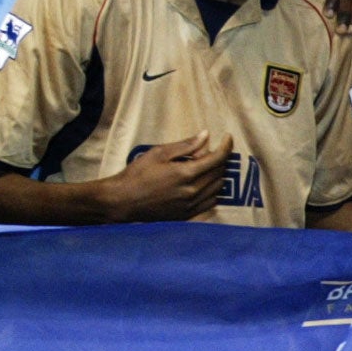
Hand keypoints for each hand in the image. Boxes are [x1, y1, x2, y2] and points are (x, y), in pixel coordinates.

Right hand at [103, 133, 234, 221]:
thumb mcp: (159, 153)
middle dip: (220, 159)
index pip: (217, 159)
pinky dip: (213, 191)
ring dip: (218, 175)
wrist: (123, 201)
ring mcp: (191, 206)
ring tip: (207, 166)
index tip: (228, 137)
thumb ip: (185, 146)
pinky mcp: (187, 215)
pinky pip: (210, 203)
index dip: (226, 146)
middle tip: (212, 150)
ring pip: (218, 189)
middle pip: (219, 173)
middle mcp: (192, 192)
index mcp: (186, 174)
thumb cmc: (138, 174)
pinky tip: (204, 184)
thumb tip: (206, 135)